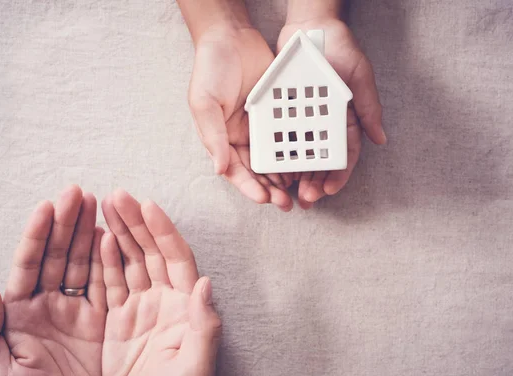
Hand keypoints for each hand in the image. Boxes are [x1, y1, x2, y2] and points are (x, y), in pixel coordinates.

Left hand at [0, 185, 105, 375]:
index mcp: (19, 314)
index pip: (28, 265)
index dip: (38, 235)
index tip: (48, 206)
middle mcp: (48, 305)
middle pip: (58, 255)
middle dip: (67, 222)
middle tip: (78, 192)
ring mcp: (75, 311)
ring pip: (82, 263)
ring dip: (87, 233)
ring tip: (96, 204)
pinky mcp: (100, 321)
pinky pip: (105, 285)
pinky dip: (109, 262)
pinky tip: (110, 237)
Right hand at [101, 189, 221, 375]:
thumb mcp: (195, 368)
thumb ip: (205, 327)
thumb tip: (206, 283)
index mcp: (185, 305)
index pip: (176, 258)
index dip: (163, 231)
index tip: (148, 206)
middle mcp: (164, 299)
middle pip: (150, 251)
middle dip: (136, 222)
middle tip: (118, 195)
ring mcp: (139, 307)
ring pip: (129, 260)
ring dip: (119, 232)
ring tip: (105, 205)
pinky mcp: (117, 319)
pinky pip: (110, 283)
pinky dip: (103, 260)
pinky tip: (98, 239)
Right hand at [189, 25, 293, 210]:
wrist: (232, 36)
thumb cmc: (210, 69)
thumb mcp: (204, 103)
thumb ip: (212, 136)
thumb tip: (220, 169)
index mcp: (221, 139)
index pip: (235, 170)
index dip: (249, 187)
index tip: (264, 198)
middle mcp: (241, 137)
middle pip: (257, 170)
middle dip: (270, 188)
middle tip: (286, 203)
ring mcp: (261, 126)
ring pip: (275, 158)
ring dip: (285, 175)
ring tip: (299, 189)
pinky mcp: (277, 113)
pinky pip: (288, 135)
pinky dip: (296, 150)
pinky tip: (307, 162)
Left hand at [279, 17, 385, 208]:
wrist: (309, 26)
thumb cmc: (340, 48)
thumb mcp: (360, 76)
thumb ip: (369, 107)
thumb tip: (381, 139)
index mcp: (344, 120)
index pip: (344, 155)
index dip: (338, 175)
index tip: (328, 190)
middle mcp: (323, 124)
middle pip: (320, 161)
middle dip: (314, 182)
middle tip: (305, 199)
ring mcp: (302, 119)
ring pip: (299, 155)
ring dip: (295, 176)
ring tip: (287, 192)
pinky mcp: (283, 111)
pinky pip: (279, 137)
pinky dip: (277, 154)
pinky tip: (271, 170)